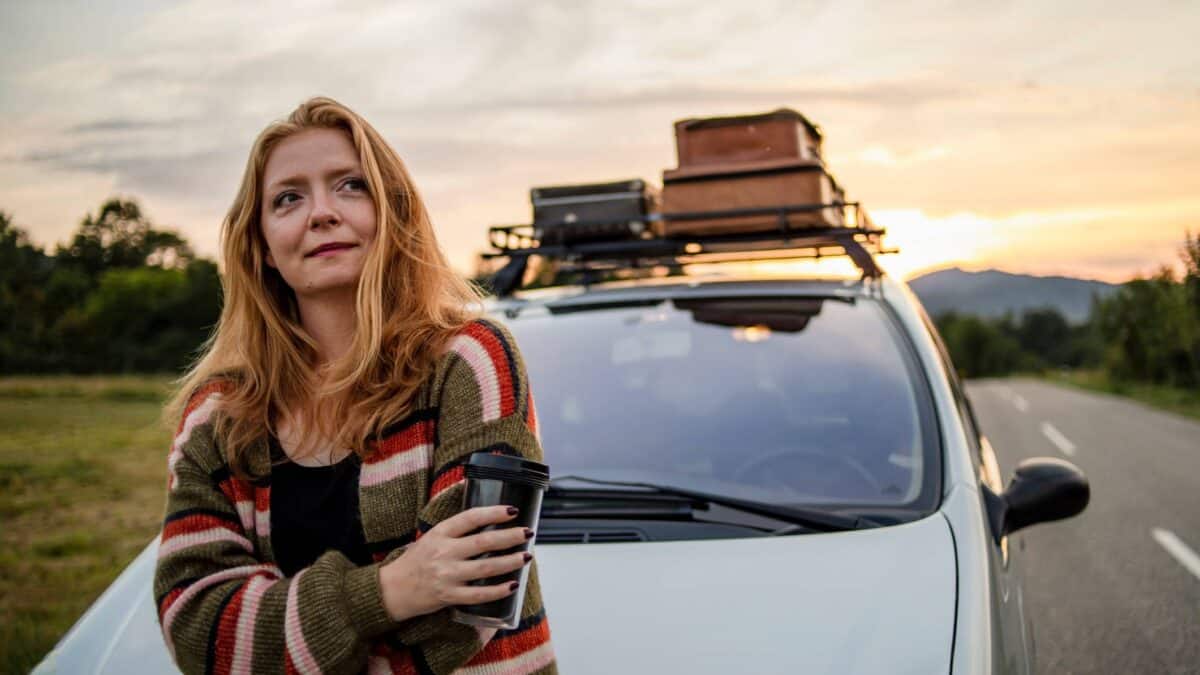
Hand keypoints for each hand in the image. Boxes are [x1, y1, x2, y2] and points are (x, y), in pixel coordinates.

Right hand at [379, 505, 532, 621]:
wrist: (392, 589)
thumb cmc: (416, 560)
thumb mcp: (431, 535)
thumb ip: (455, 526)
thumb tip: (479, 506)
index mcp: (440, 533)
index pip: (470, 518)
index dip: (493, 512)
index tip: (513, 510)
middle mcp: (444, 552)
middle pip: (483, 542)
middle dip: (509, 536)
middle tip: (528, 532)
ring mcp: (447, 575)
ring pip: (485, 567)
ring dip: (510, 562)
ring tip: (527, 556)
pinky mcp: (449, 596)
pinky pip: (478, 594)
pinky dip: (497, 590)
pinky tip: (512, 585)